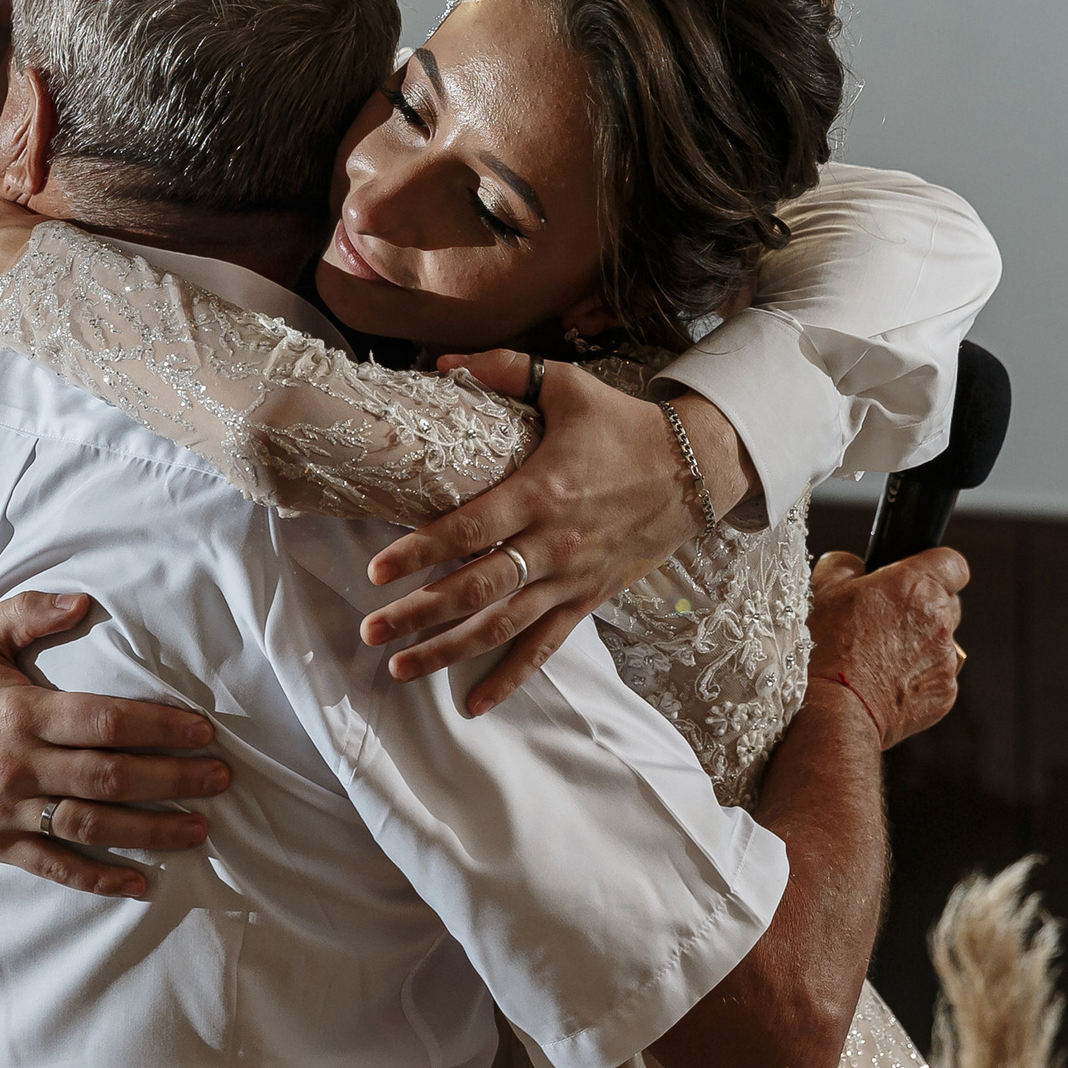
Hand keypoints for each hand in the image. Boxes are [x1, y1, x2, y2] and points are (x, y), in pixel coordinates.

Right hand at [0, 592, 229, 898]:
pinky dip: (98, 878)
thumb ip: (30, 613)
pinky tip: (140, 882)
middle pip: (111, 778)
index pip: (107, 722)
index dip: (161, 729)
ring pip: (91, 827)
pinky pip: (53, 865)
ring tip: (199, 829)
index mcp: (19, 712)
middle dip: (174, 781)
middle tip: (221, 781)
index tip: (203, 733)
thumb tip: (86, 600)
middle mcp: (16, 765)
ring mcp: (5, 810)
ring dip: (151, 832)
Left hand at [359, 353, 746, 715]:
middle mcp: (553, 544)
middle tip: (370, 631)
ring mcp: (571, 579)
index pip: (469, 528)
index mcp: (541, 492)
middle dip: (419, 613)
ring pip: (502, 626)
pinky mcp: (587, 600)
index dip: (420, 551)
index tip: (377, 572)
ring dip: (448, 651)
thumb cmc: (624, 426)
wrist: (696, 468)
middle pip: (476, 588)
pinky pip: (545, 646)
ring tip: (399, 668)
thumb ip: (503, 371)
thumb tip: (441, 363)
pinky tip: (473, 704)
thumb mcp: (568, 386)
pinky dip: (509, 678)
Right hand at [802, 548, 967, 748]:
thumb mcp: (821, 590)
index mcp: (915, 586)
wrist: (832, 710)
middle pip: (948, 603)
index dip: (935, 568)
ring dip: (920, 646)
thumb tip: (855, 565)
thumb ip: (845, 564)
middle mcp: (939, 620)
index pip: (953, 563)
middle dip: (924, 609)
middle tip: (886, 623)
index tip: (916, 578)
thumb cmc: (823, 650)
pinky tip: (885, 683)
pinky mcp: (945, 694)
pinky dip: (917, 679)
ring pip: (942, 643)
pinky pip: (937, 677)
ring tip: (880, 659)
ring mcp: (946, 660)